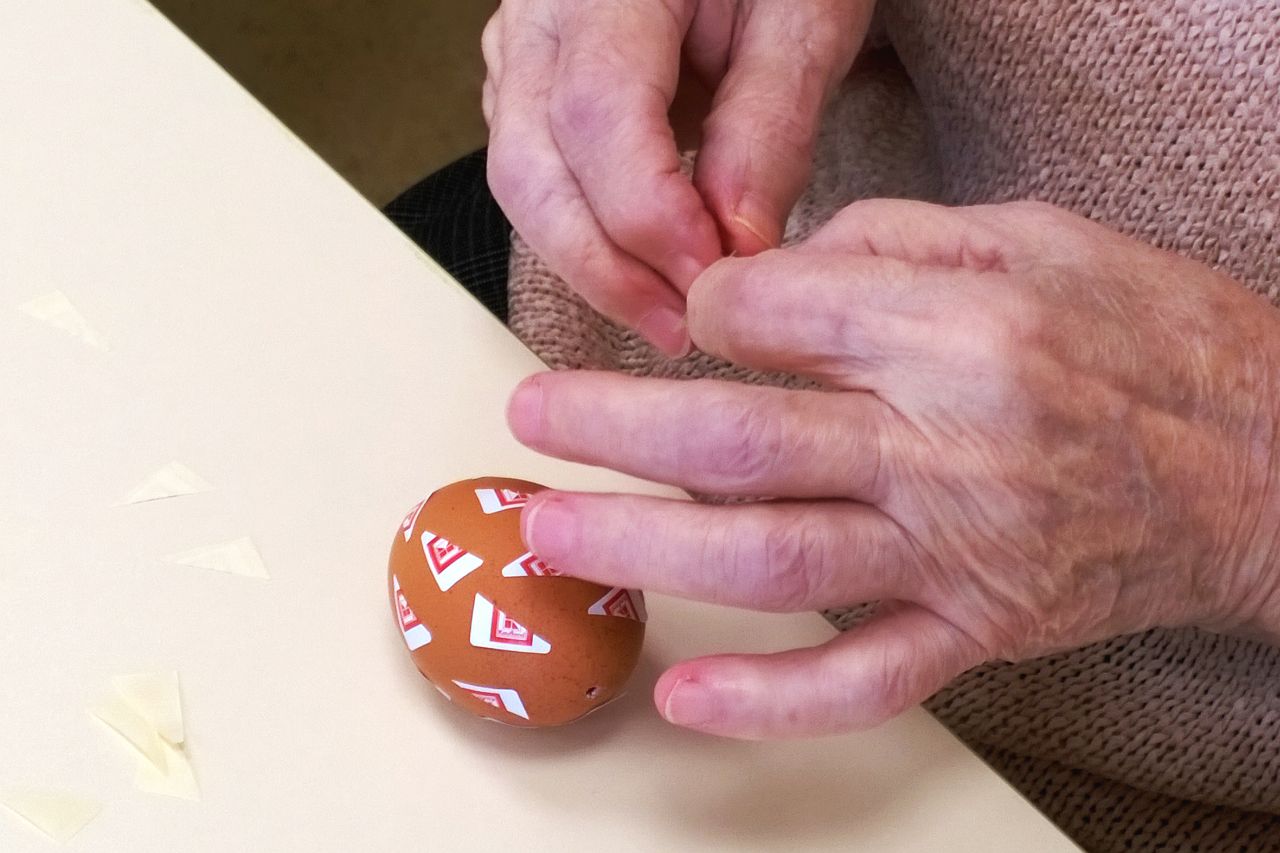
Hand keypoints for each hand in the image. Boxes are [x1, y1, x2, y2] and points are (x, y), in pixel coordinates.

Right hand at [483, 0, 872, 355]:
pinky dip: (586, 237)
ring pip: (521, 186)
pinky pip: (536, 181)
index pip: (597, 118)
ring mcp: (518, 54)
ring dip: (591, 265)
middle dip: (606, 268)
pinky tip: (645, 268)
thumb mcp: (804, 17)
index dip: (650, 215)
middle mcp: (537, 17)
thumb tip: (736, 243)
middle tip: (684, 328)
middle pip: (532, 170)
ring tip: (671, 312)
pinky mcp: (527, 90)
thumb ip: (769, 125)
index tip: (713, 275)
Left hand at [506, 199, 1279, 738]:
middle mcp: (947, 444)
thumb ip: (886, 246)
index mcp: (957, 331)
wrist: (1263, 461)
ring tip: (553, 535)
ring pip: (772, 558)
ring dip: (645, 549)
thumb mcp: (1028, 238)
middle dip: (612, 430)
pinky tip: (684, 696)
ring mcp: (956, 550)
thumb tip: (761, 275)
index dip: (704, 312)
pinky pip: (865, 681)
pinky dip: (769, 701)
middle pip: (740, 440)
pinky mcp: (976, 628)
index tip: (687, 320)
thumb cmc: (1144, 338)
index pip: (769, 317)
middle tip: (531, 422)